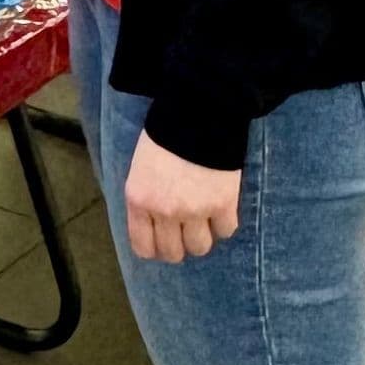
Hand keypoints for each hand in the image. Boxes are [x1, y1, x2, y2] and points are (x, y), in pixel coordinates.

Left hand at [124, 133, 239, 261]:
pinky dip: (225, 223)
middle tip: (187, 232)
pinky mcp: (223, 204)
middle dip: (180, 245)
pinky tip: (222, 208)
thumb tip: (153, 224)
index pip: (143, 247)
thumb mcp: (141, 168)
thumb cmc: (165, 135)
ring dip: (203, 236)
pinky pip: (226, 230)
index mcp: (139, 200)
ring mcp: (194, 210)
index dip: (155, 249)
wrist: (197, 112)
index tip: (164, 244)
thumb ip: (145, 198)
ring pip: (200, 247)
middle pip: (174, 252)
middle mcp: (164, 211)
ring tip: (205, 220)